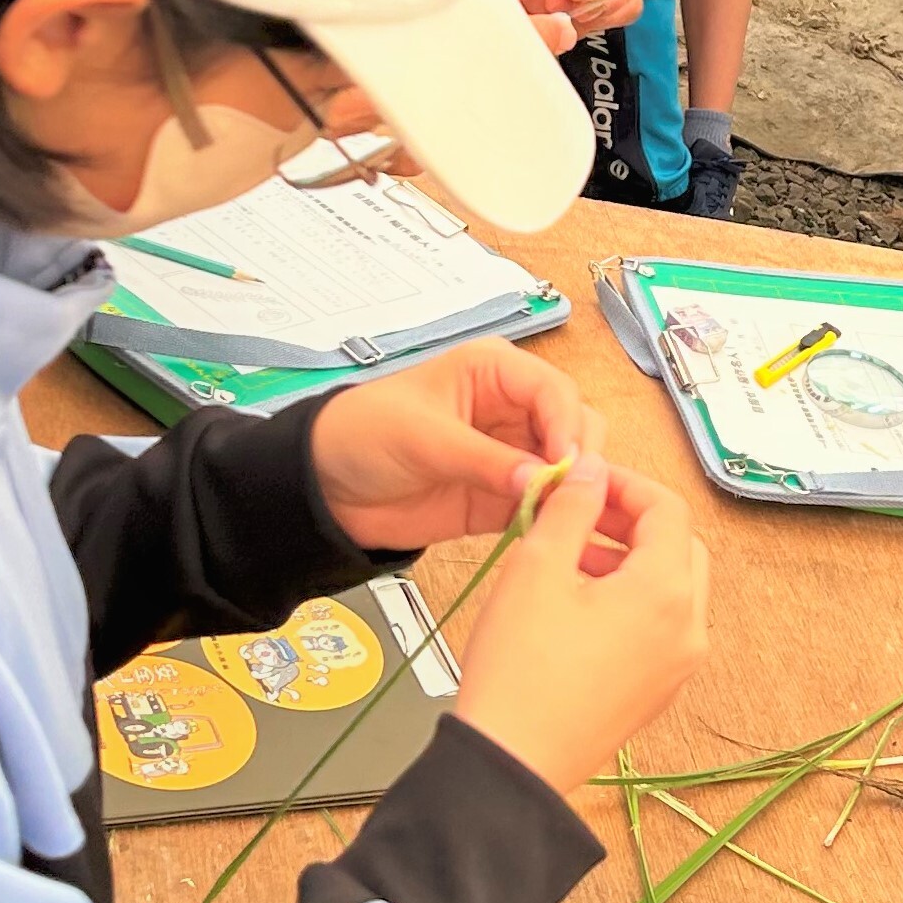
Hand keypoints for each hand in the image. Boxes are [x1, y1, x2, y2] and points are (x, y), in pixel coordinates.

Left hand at [308, 341, 599, 551]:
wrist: (324, 489)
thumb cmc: (363, 435)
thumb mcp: (424, 438)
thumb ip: (486, 460)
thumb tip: (545, 480)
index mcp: (495, 371)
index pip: (554, 390)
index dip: (567, 425)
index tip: (566, 464)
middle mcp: (512, 409)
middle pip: (574, 426)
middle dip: (578, 457)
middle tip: (568, 494)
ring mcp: (512, 454)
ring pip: (570, 467)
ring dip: (574, 490)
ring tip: (564, 515)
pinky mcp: (504, 496)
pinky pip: (547, 504)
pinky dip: (557, 516)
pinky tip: (556, 530)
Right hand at [451, 451, 708, 790]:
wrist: (510, 764)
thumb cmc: (520, 671)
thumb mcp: (538, 567)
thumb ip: (572, 507)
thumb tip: (591, 471)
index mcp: (667, 594)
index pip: (668, 510)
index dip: (624, 483)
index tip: (583, 479)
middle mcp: (687, 631)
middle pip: (679, 547)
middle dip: (632, 521)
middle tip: (580, 512)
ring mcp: (675, 667)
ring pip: (670, 589)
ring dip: (629, 560)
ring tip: (568, 555)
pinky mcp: (654, 692)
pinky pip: (658, 628)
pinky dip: (629, 600)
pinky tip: (576, 601)